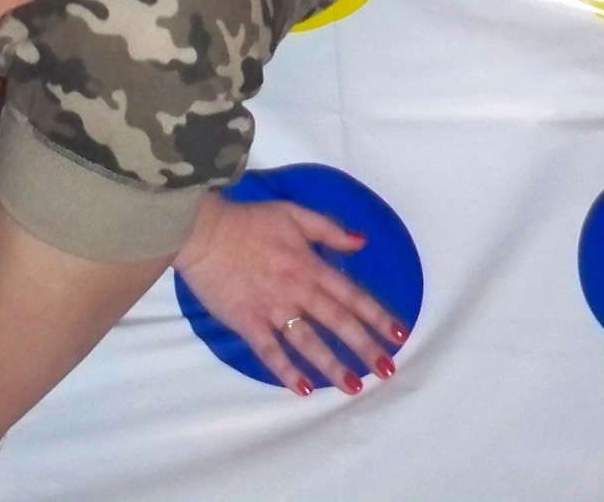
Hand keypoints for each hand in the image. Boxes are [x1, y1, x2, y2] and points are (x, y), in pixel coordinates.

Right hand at [173, 191, 402, 396]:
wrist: (203, 231)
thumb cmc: (248, 221)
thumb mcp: (293, 213)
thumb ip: (328, 229)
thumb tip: (361, 242)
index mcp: (310, 265)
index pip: (352, 295)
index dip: (377, 316)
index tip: (399, 335)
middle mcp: (297, 290)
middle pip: (338, 322)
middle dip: (365, 347)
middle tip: (387, 371)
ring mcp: (273, 309)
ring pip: (309, 341)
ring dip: (332, 365)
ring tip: (353, 387)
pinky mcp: (248, 323)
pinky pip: (270, 351)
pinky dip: (286, 371)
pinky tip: (303, 390)